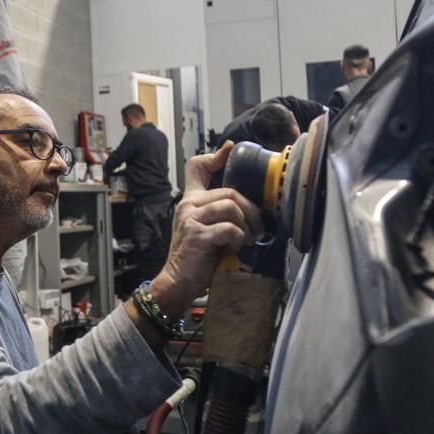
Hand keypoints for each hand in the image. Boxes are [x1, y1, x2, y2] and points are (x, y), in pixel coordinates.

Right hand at [151, 142, 262, 315]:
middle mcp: (188, 205)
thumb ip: (218, 215)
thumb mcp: (204, 230)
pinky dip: (238, 239)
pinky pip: (230, 228)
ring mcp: (191, 219)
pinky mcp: (198, 235)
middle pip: (230, 191)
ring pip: (231, 207)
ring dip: (246, 225)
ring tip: (245, 240)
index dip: (216, 157)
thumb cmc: (195, 259)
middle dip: (251, 210)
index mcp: (189, 201)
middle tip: (257, 228)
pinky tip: (234, 249)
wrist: (177, 282)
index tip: (230, 150)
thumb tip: (247, 208)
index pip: (197, 167)